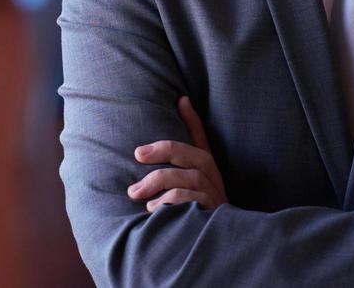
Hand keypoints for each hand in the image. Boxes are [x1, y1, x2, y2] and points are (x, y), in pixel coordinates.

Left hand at [126, 96, 228, 212]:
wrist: (218, 252)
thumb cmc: (196, 218)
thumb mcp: (186, 192)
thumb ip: (173, 172)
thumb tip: (158, 145)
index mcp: (209, 173)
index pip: (203, 141)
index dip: (193, 120)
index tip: (180, 100)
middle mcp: (215, 182)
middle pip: (195, 155)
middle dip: (164, 150)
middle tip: (137, 154)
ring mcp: (215, 199)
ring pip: (188, 178)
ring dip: (158, 182)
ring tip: (136, 194)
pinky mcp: (211, 217)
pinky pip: (187, 202)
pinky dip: (166, 204)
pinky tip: (152, 211)